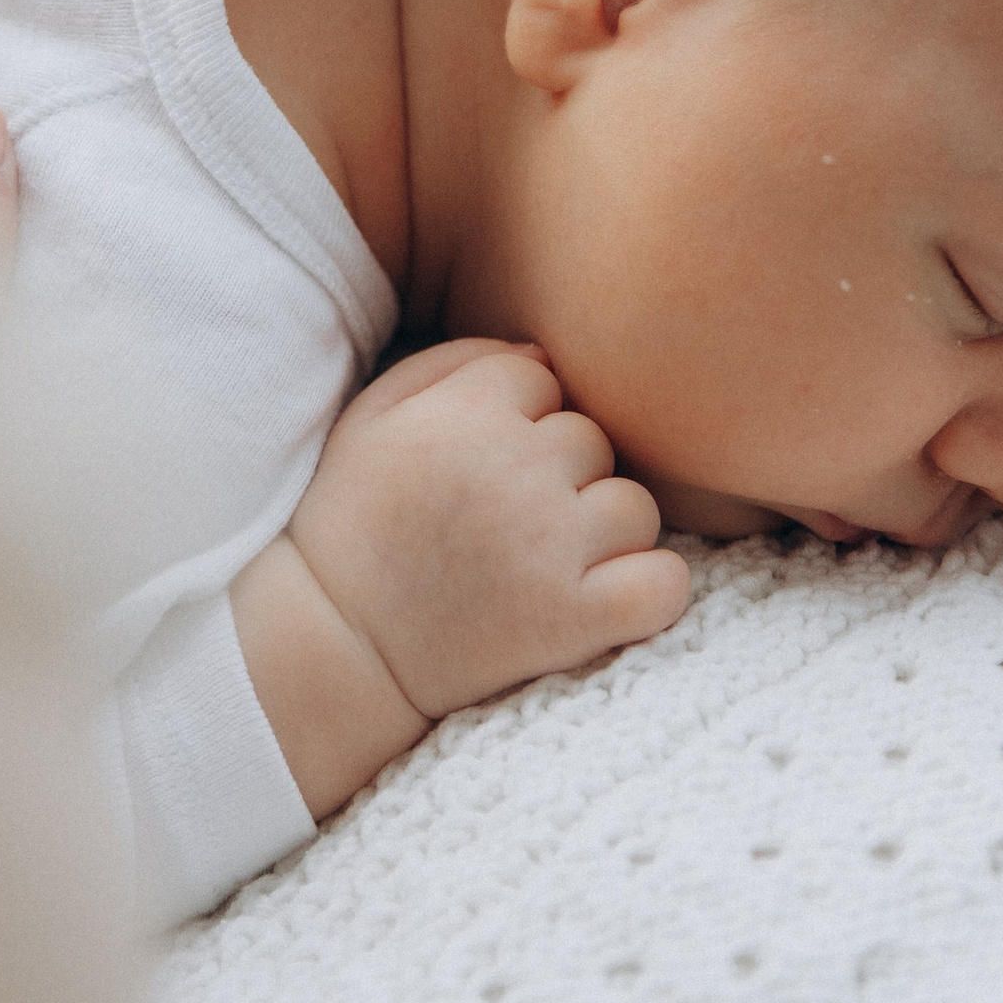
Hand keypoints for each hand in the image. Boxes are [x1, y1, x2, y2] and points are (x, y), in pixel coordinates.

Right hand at [232, 338, 690, 819]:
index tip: (478, 467)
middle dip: (558, 475)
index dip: (515, 419)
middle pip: (591, 439)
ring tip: (544, 564)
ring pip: (634, 508)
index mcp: (462, 414)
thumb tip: (545, 354)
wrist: (337, 649)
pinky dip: (651, 591)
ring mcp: (550, 547)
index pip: (543, 377)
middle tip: (503, 524)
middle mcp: (513, 472)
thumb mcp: (373, 418)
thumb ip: (456, 362)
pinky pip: (664, 584)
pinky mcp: (575, 618)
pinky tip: (608, 598)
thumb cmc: (355, 525)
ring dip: (603, 533)